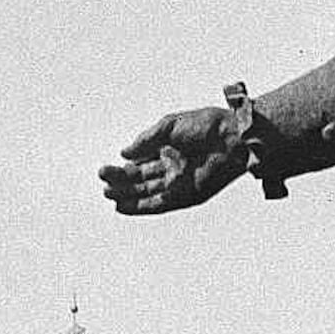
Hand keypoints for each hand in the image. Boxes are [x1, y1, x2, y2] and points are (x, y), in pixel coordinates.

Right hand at [99, 106, 248, 214]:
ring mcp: (179, 183)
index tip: (105, 171)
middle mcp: (172, 167)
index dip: (122, 169)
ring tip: (108, 195)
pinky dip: (141, 207)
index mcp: (168, 149)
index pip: (140, 163)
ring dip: (127, 196)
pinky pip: (159, 205)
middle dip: (120, 183)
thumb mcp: (169, 126)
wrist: (231, 137)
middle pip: (140, 180)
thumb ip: (146, 140)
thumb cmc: (206, 125)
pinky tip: (123, 207)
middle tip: (103, 184)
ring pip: (147, 193)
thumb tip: (124, 153)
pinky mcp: (186, 195)